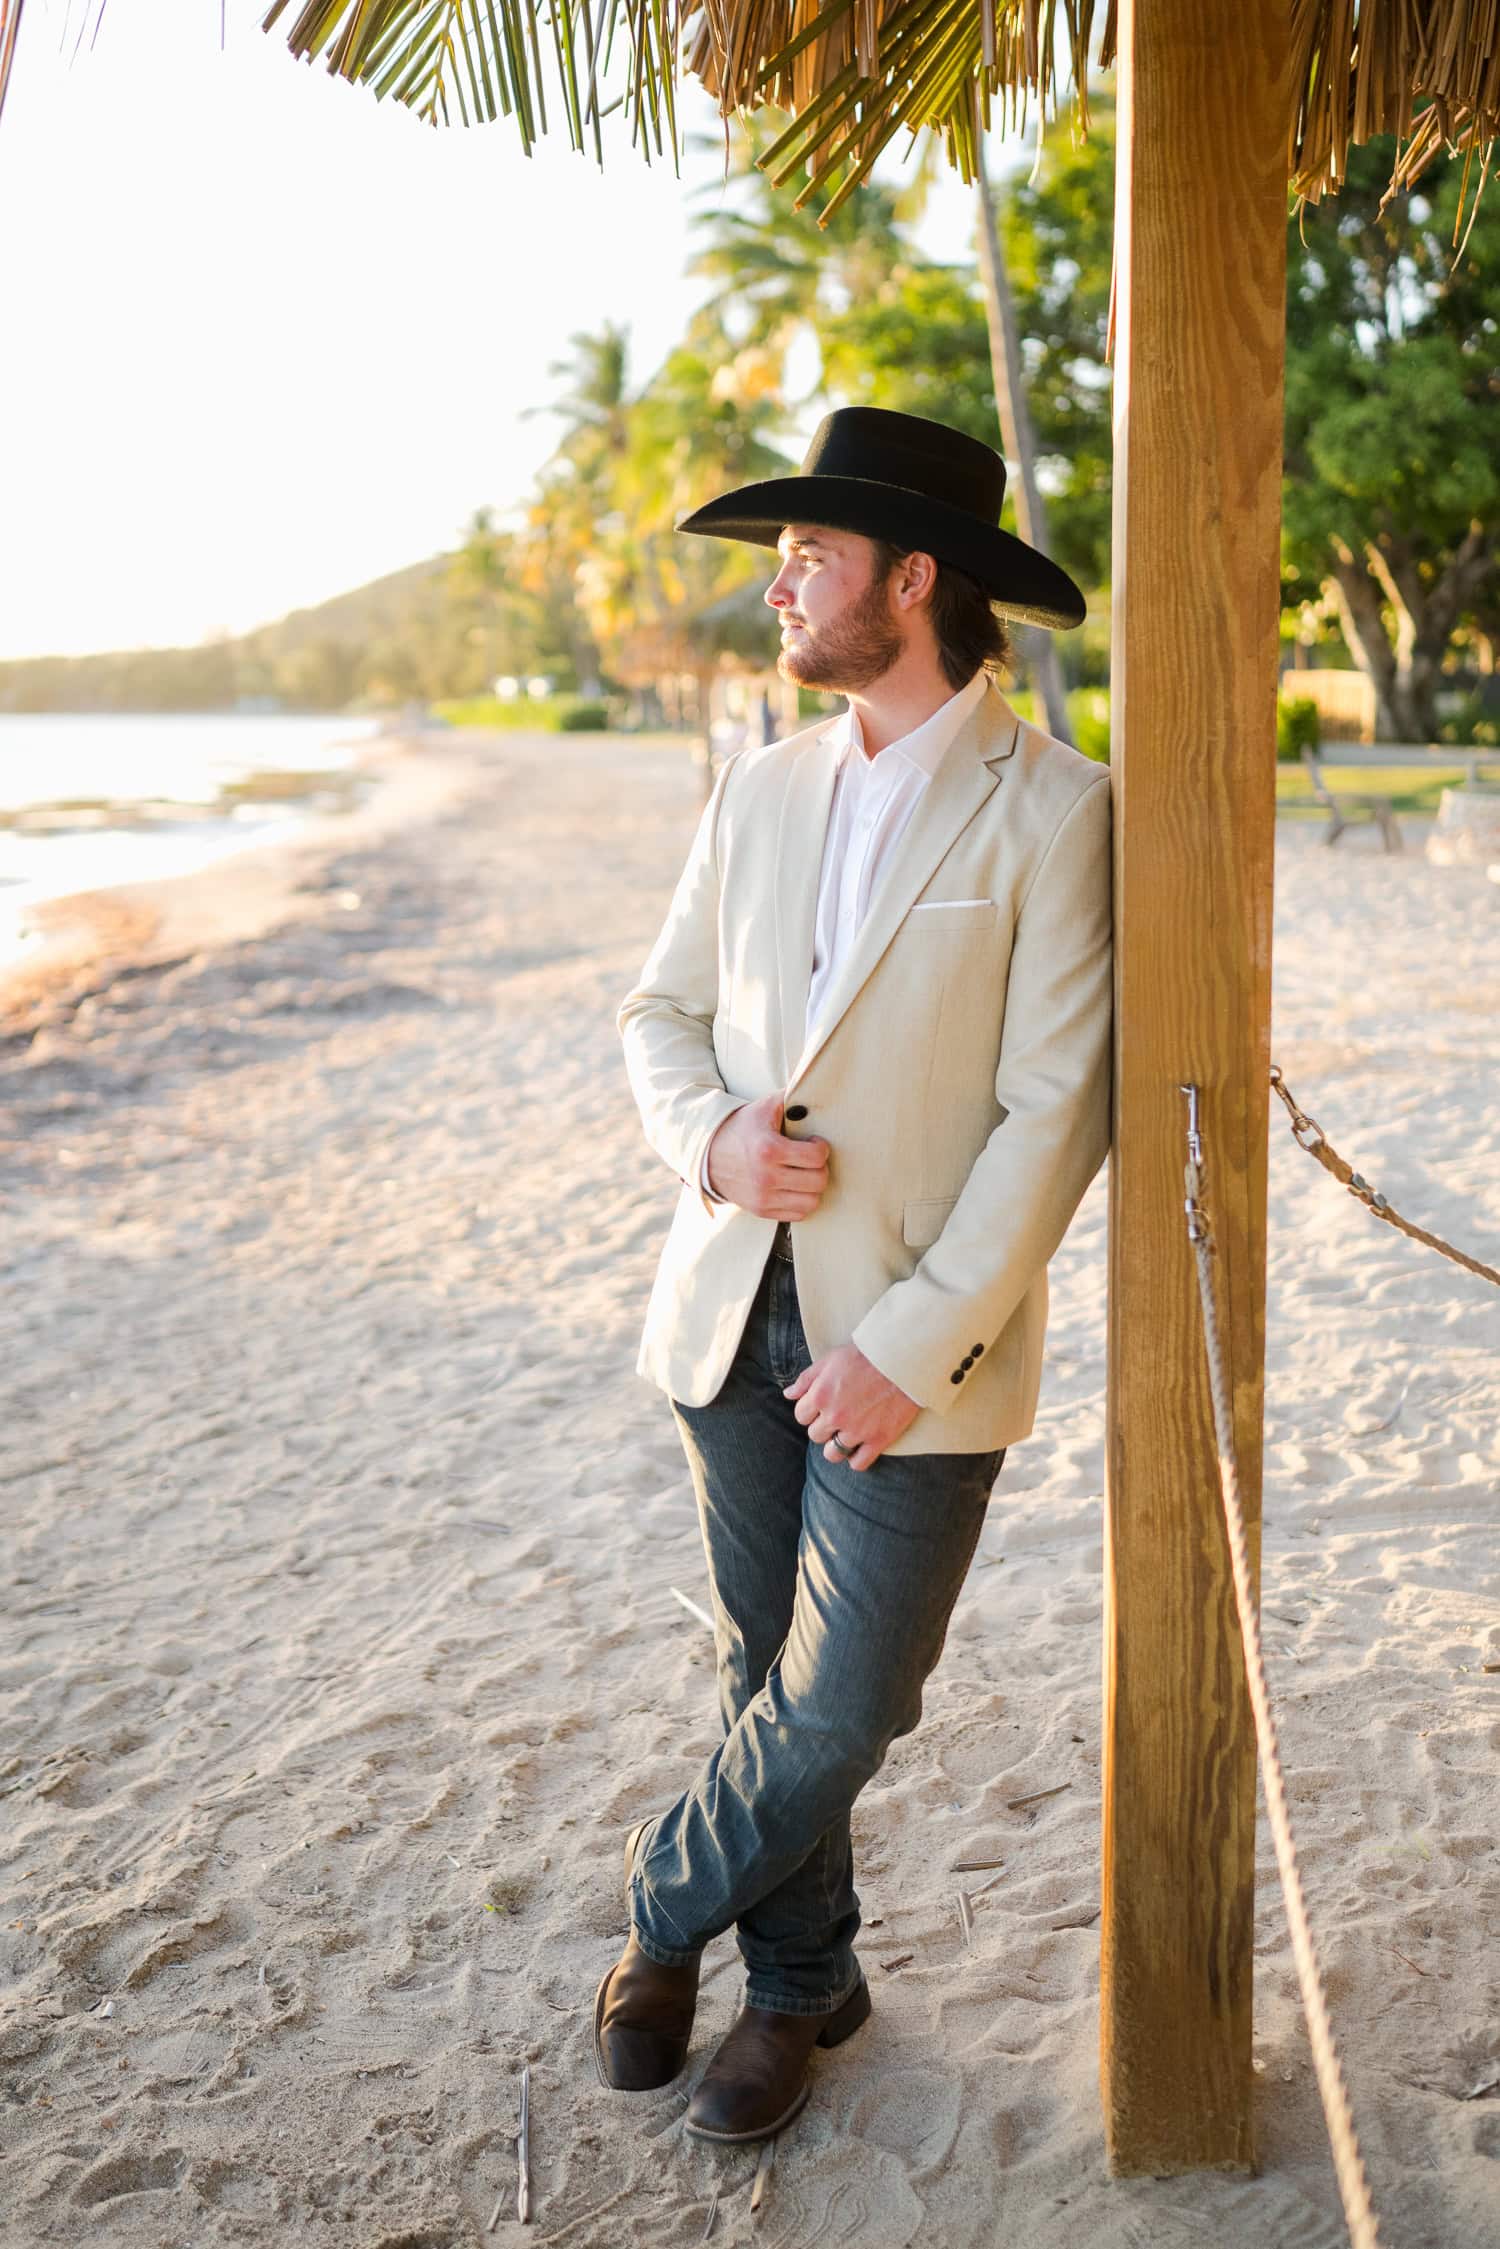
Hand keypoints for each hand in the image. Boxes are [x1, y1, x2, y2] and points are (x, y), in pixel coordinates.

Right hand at [705, 1093, 829, 1219]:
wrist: (709, 1154)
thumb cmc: (742, 1128)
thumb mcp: (764, 1107)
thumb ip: (791, 1097)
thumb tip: (815, 1083)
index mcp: (769, 1149)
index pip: (816, 1157)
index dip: (821, 1148)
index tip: (813, 1143)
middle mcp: (766, 1177)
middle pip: (818, 1180)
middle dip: (820, 1167)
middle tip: (810, 1159)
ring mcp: (763, 1197)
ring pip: (812, 1202)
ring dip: (813, 1188)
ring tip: (805, 1175)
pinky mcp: (761, 1210)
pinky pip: (798, 1215)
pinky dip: (802, 1202)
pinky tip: (795, 1188)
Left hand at [783, 1344, 919, 1471]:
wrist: (901, 1360)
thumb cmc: (864, 1356)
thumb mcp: (829, 1360)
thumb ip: (806, 1379)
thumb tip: (788, 1394)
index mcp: (821, 1396)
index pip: (801, 1416)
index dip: (810, 1411)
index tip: (822, 1406)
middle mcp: (835, 1416)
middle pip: (815, 1435)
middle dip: (823, 1426)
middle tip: (838, 1415)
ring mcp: (857, 1430)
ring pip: (832, 1454)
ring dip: (835, 1446)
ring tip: (846, 1434)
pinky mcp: (878, 1439)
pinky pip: (858, 1463)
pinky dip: (856, 1459)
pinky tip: (859, 1446)